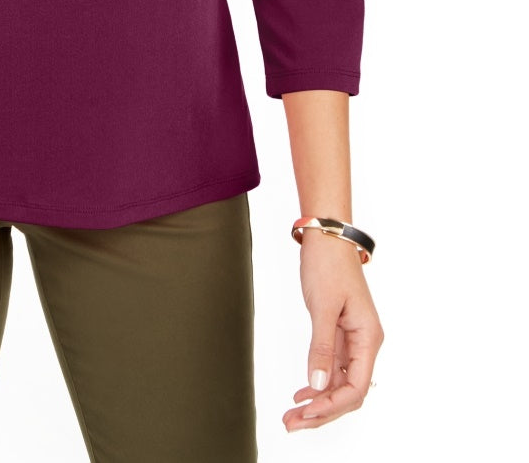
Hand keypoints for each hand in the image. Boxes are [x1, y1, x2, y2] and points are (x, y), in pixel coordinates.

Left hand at [283, 229, 383, 431]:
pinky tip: (301, 393)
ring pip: (339, 383)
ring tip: (292, 416)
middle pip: (349, 392)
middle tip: (292, 423)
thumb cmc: (328, 265)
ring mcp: (352, 340)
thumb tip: (319, 384)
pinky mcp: (339, 333)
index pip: (357, 387)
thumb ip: (321, 346)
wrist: (326, 237)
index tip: (306, 413)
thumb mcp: (322, 306)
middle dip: (322, 411)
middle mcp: (364, 343)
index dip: (332, 405)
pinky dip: (317, 383)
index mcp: (368, 338)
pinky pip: (332, 368)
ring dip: (317, 401)